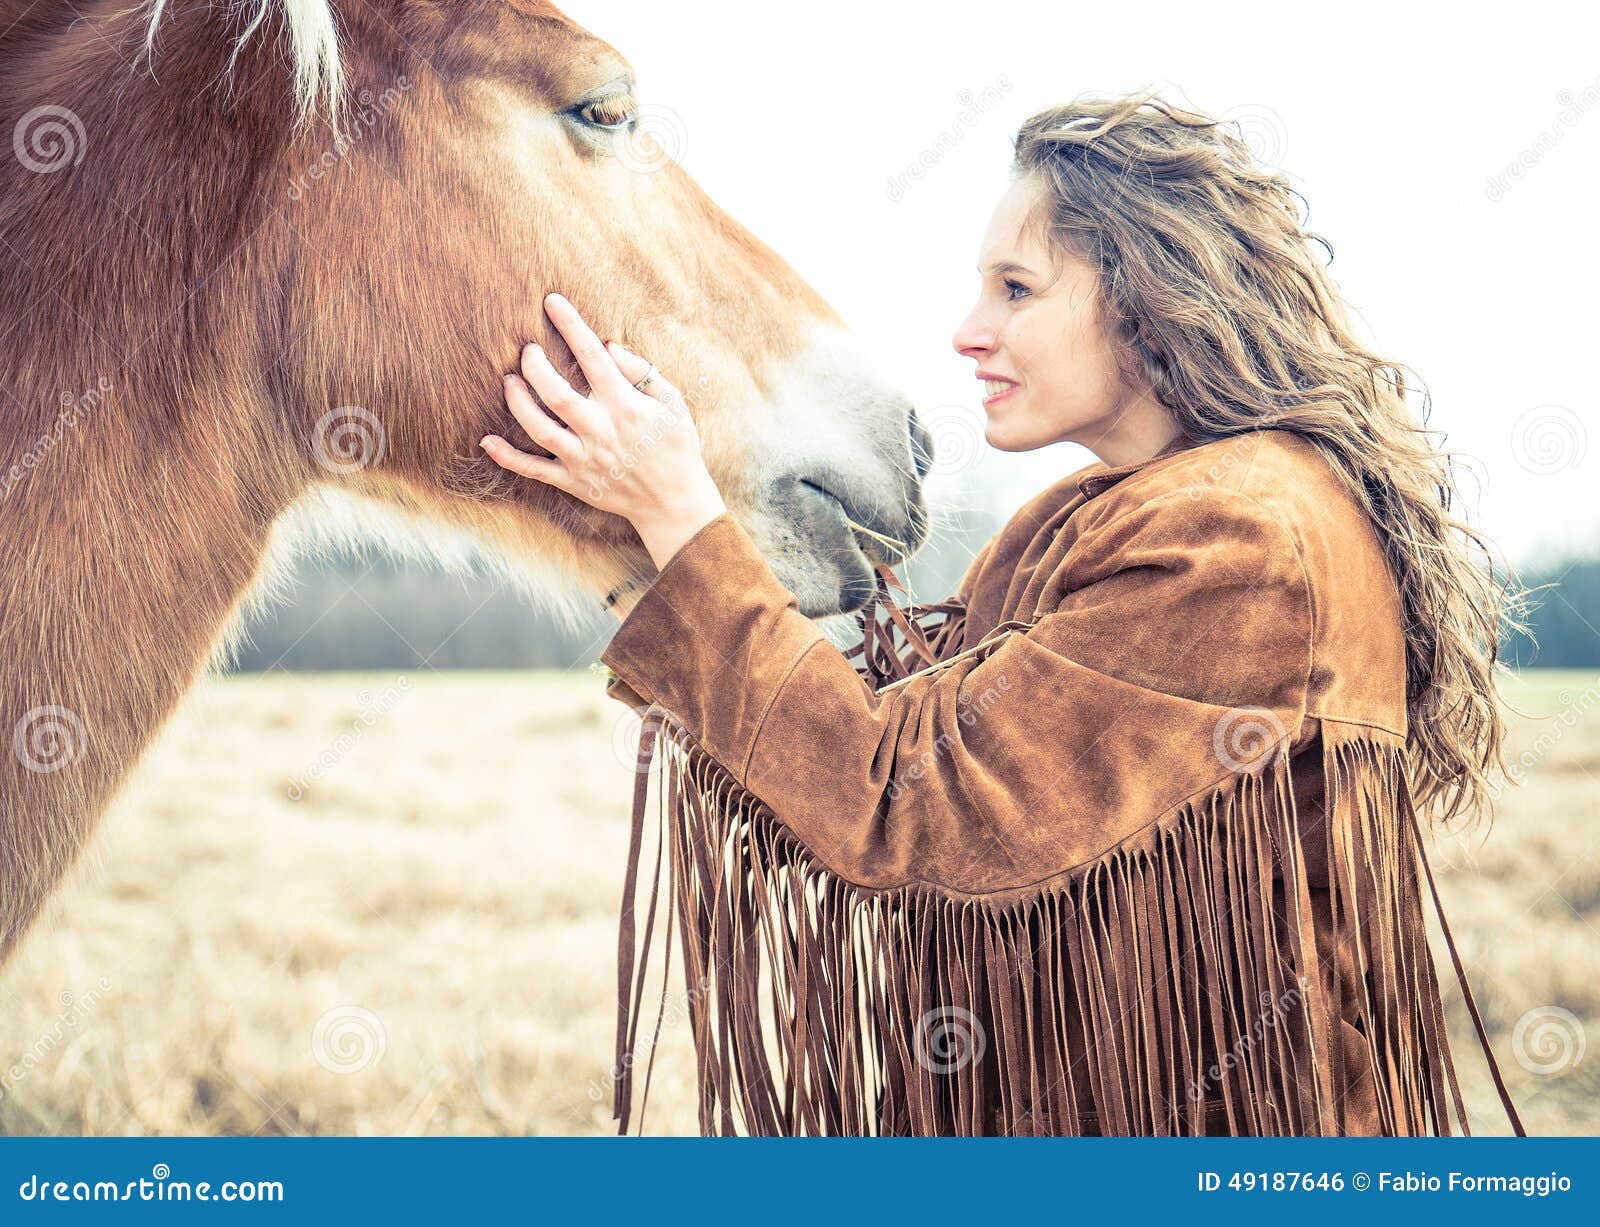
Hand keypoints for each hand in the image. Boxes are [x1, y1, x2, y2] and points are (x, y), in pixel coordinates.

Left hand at [480, 292, 726, 569]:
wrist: (674, 502)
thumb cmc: (676, 446)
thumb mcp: (673, 404)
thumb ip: (642, 373)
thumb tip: (608, 347)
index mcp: (626, 407)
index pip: (593, 358)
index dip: (571, 326)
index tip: (552, 302)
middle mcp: (601, 431)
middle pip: (555, 393)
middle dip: (535, 366)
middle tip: (528, 350)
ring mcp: (583, 458)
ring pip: (539, 428)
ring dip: (518, 402)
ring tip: (509, 381)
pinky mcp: (573, 481)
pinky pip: (534, 470)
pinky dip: (508, 457)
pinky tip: (487, 440)